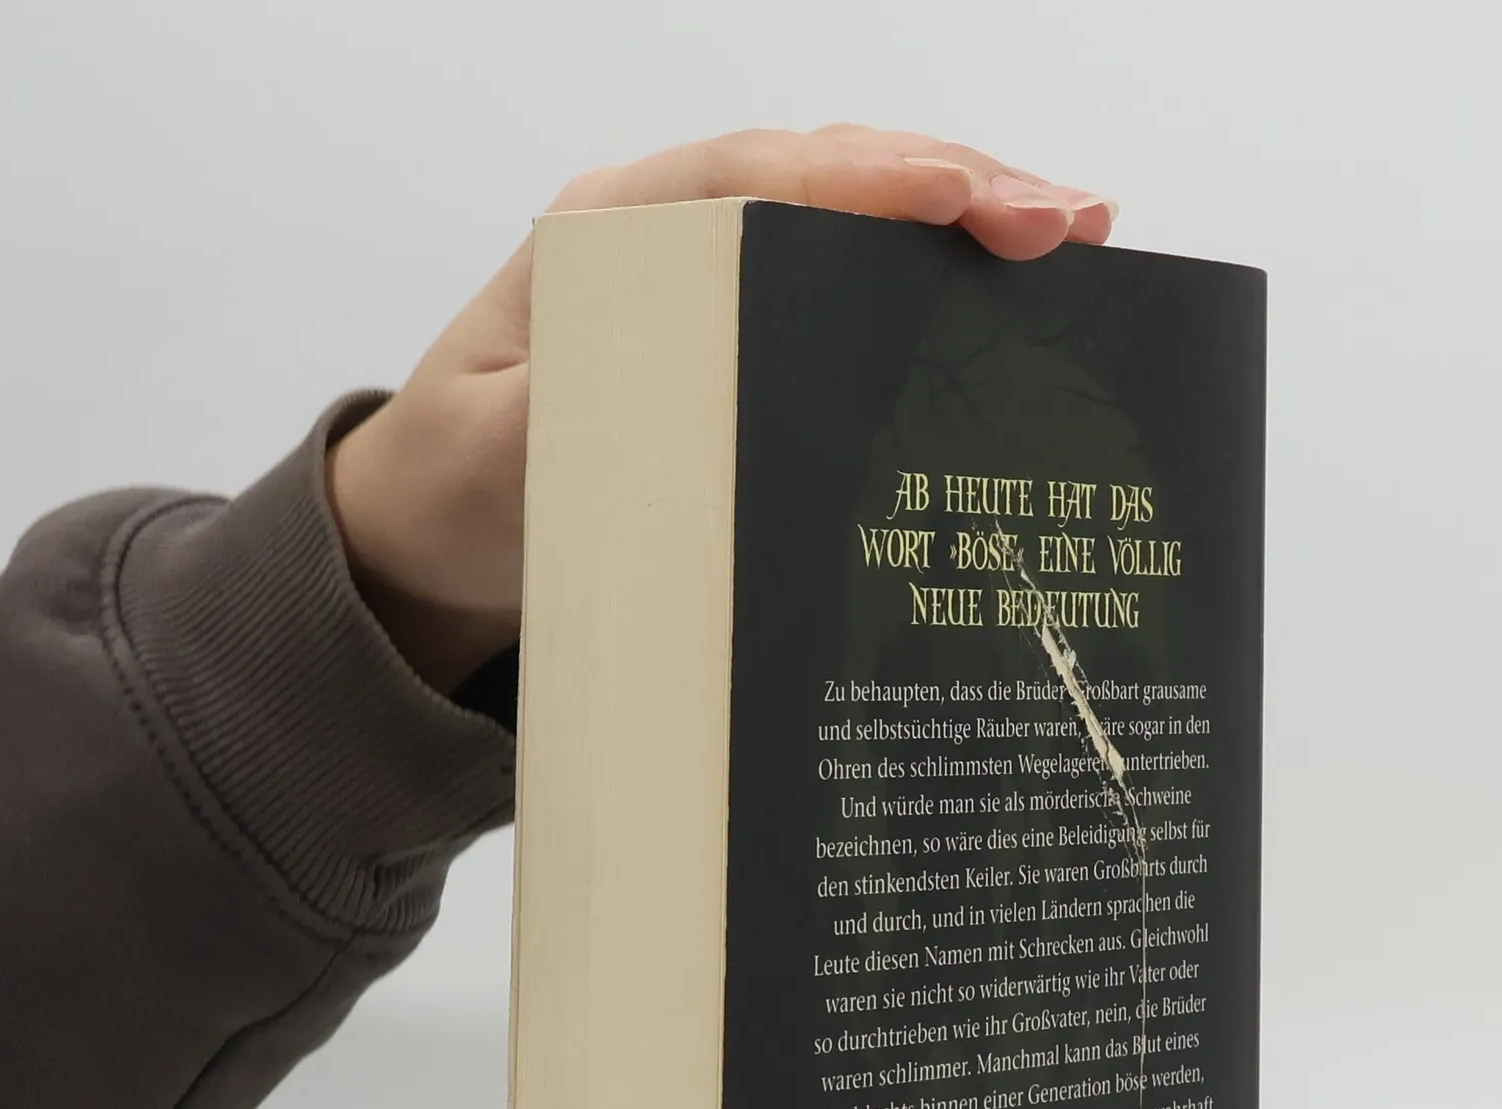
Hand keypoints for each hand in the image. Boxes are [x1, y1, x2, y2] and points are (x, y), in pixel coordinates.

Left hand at [326, 125, 1118, 694]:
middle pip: (827, 177)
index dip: (864, 180)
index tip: (961, 200)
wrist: (424, 538)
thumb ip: (576, 408)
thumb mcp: (498, 457)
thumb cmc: (454, 492)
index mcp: (607, 237)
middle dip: (953, 187)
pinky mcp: (736, 335)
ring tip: (1077, 238)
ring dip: (964, 221)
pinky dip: (930, 282)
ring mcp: (708, 279)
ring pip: (852, 220)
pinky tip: (1007, 294)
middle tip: (1065, 223)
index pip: (754, 177)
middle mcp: (668, 235)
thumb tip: (695, 375)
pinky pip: (844, 286)